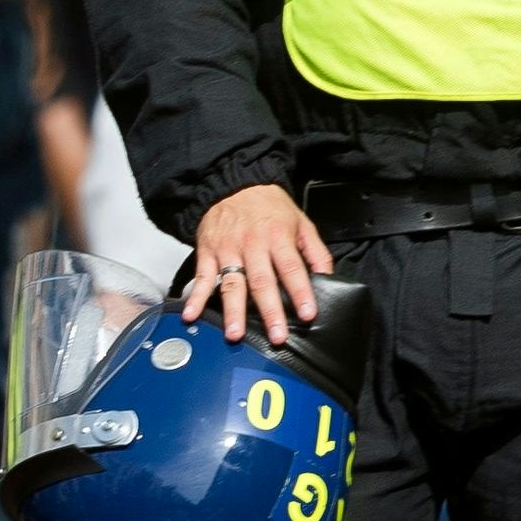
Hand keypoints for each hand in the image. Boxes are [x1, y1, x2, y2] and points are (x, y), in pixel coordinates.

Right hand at [183, 183, 332, 340]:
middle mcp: (252, 244)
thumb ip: (315, 252)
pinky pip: (202, 277)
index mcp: (278, 237)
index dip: (300, 292)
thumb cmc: (269, 207)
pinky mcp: (207, 252)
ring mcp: (227, 250)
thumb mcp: (301, 223)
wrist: (235, 185)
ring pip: (231, 284)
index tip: (307, 314)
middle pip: (261, 282)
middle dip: (269, 311)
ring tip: (235, 334)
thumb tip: (328, 277)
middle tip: (276, 336)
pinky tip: (191, 314)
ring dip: (233, 310)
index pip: (292, 269)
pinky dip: (195, 297)